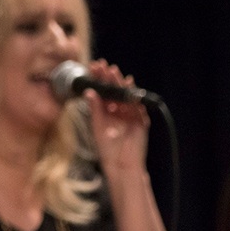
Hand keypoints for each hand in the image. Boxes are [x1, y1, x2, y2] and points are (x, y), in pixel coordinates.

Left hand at [84, 58, 150, 175]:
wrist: (121, 165)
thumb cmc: (107, 149)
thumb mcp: (98, 126)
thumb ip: (95, 109)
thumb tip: (89, 91)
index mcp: (108, 112)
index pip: (103, 92)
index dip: (98, 80)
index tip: (92, 67)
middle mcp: (119, 112)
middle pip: (114, 91)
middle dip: (108, 78)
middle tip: (101, 65)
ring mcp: (130, 116)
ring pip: (125, 96)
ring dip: (119, 83)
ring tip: (112, 71)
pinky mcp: (140, 121)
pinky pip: (137, 106)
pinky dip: (133, 96)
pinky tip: (128, 85)